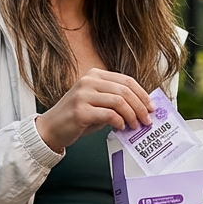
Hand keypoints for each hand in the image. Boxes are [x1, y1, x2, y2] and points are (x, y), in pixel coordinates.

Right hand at [35, 69, 153, 152]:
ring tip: (135, 125)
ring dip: (132, 115)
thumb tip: (141, 108)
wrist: (50, 129)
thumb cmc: (76, 117)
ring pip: (119, 101)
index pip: (126, 80)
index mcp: (95, 75)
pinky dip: (119, 121)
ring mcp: (83, 95)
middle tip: (147, 119)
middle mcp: (88, 81)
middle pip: (125, 90)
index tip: (151, 107)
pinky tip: (121, 127)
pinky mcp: (80, 111)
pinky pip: (108, 114)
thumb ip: (115, 100)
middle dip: (140, 106)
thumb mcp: (97, 102)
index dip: (142, 94)